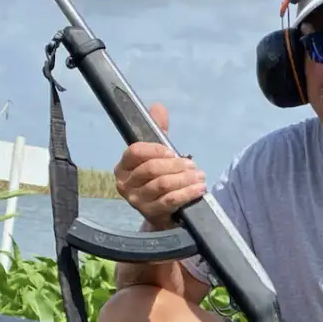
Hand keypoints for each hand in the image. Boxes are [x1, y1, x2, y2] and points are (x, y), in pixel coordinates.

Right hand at [113, 103, 205, 227]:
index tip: (172, 152)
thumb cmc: (158, 179)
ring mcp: (136, 201)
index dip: (155, 150)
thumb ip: (158, 132)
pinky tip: (199, 189)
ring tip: (200, 176)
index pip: (135, 152)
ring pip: (162, 185)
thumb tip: (158, 107)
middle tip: (193, 167)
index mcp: (123, 167)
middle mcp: (125, 184)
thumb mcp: (158, 154)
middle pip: (151, 169)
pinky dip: (187, 193)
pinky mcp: (150, 214)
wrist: (163, 213)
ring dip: (184, 179)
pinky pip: (170, 200)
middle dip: (175, 166)